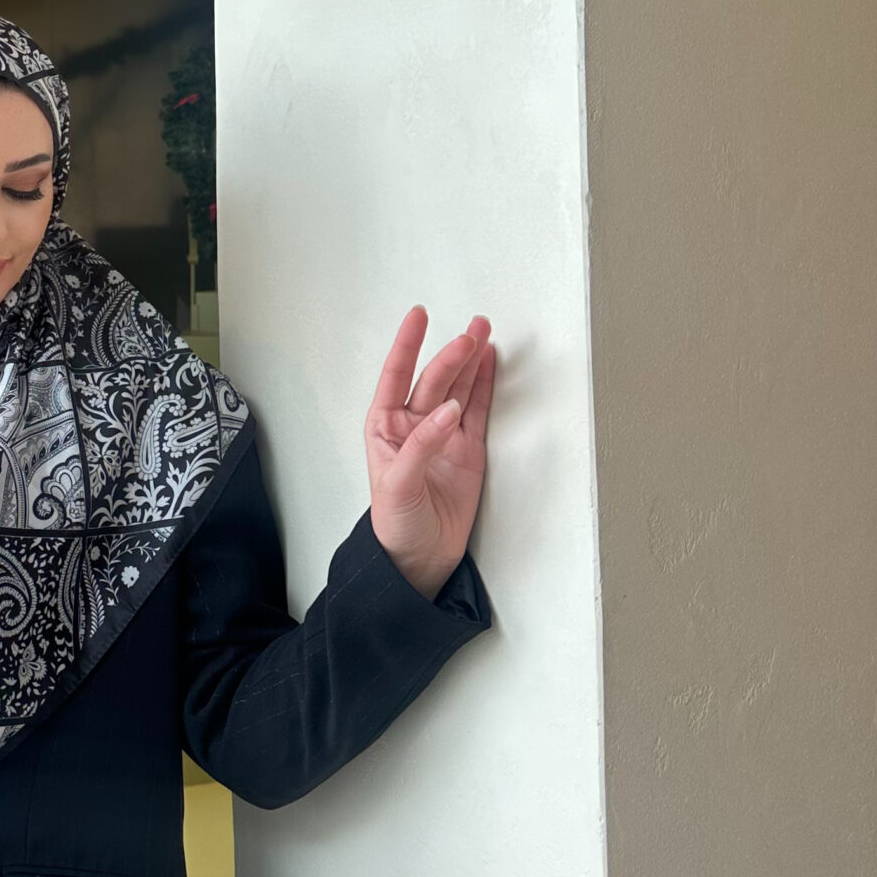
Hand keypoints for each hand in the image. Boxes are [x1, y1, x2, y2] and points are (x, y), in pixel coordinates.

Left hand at [365, 308, 495, 598]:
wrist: (419, 560)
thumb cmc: (395, 525)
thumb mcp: (398, 486)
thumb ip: (421, 446)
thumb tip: (447, 412)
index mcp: (385, 428)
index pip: (396, 377)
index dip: (407, 346)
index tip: (419, 317)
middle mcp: (414, 426)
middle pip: (434, 380)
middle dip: (451, 355)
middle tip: (471, 333)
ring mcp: (443, 437)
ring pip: (458, 389)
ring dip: (470, 362)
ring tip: (483, 333)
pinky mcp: (468, 451)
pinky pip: (478, 411)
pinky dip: (485, 387)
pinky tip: (490, 363)